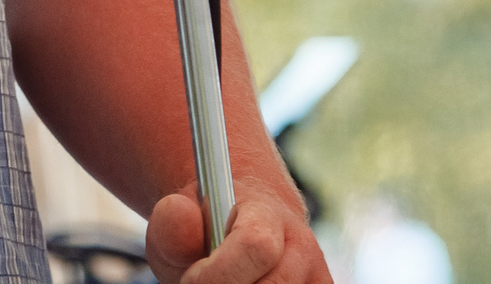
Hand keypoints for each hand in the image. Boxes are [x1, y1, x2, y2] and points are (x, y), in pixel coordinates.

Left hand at [146, 181, 331, 282]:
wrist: (240, 230)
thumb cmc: (205, 229)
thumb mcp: (181, 218)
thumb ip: (174, 221)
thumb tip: (180, 213)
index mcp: (267, 214)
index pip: (256, 245)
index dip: (218, 272)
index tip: (190, 279)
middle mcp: (302, 247)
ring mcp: (316, 278)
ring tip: (223, 282)